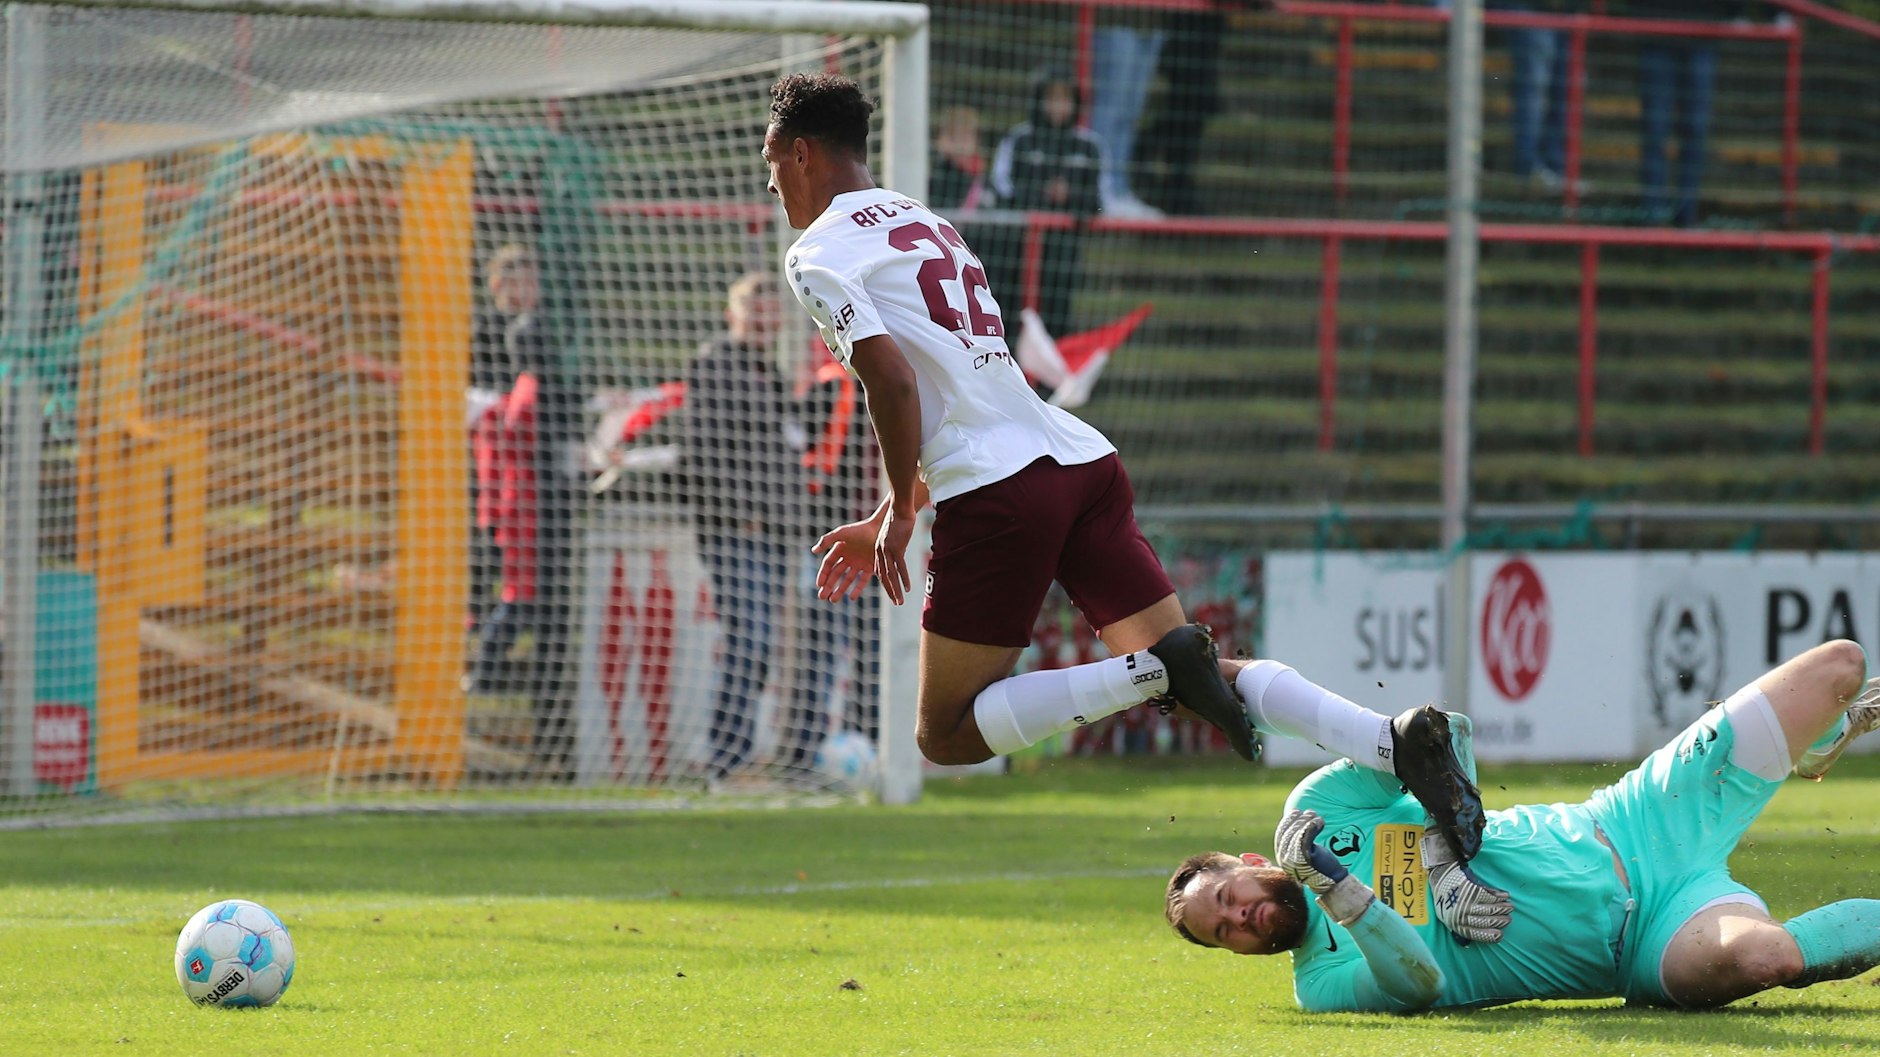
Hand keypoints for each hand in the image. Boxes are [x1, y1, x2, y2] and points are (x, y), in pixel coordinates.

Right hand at [812, 518, 881, 601]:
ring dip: (840, 590)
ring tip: (833, 600)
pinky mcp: (871, 567)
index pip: (828, 564)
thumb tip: (813, 551)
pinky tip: (851, 597)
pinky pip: (862, 581)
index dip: (823, 574)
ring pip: (848, 580)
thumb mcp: (841, 533)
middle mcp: (849, 557)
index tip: (819, 585)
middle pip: (836, 574)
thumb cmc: (860, 529)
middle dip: (829, 585)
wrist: (880, 529)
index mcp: (840, 549)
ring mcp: (860, 563)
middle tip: (822, 597)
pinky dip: (857, 589)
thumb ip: (826, 540)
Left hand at [872, 502, 915, 604]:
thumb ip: (895, 544)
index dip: (885, 583)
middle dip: (890, 591)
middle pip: (884, 576)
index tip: (891, 592)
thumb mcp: (894, 534)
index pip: (880, 570)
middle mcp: (880, 552)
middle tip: (896, 602)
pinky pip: (900, 567)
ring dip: (895, 590)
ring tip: (900, 602)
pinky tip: (908, 588)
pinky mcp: (896, 548)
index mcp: (878, 549)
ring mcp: (888, 551)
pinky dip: (904, 579)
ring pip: (891, 575)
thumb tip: (900, 551)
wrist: (900, 508)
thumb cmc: (898, 519)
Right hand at [1274, 809, 1373, 925]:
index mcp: (1282, 857)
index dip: (1287, 822)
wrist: (1332, 882)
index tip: (1295, 812)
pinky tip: (1319, 821)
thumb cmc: (1320, 865)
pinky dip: (1312, 826)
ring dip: (1306, 821)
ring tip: (1315, 816)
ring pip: (1296, 834)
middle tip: (1309, 812)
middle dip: (1297, 819)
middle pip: (1287, 833)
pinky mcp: (1305, 859)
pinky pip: (1305, 838)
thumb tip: (1294, 817)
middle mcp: (1284, 860)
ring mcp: (1294, 861)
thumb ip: (1296, 840)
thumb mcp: (1304, 852)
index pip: (1280, 835)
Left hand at [1421, 829, 1512, 943]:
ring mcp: (1465, 901)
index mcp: (1454, 923)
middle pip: (1486, 921)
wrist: (1440, 875)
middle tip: (1508, 919)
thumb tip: (1470, 942)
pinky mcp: (1469, 889)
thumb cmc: (1446, 897)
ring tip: (1510, 907)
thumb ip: (1461, 926)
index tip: (1500, 935)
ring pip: (1489, 908)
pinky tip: (1505, 896)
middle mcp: (1460, 914)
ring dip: (1502, 908)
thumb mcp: (1448, 915)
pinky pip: (1488, 895)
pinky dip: (1499, 896)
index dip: (1490, 935)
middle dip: (1500, 921)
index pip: (1475, 933)